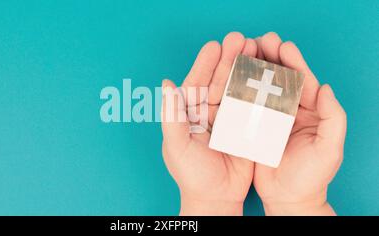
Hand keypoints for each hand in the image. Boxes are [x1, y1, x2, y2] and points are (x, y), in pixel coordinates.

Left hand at [161, 32, 257, 214]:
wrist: (216, 198)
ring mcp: (229, 119)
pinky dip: (261, 90)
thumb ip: (172, 116)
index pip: (197, 83)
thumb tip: (167, 84)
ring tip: (256, 48)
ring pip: (238, 89)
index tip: (215, 46)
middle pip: (220, 81)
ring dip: (246, 69)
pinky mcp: (247, 128)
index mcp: (190, 114)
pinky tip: (269, 74)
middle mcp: (210, 112)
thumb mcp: (176, 145)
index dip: (205, 64)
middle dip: (229, 60)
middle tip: (240, 39)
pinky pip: (254, 106)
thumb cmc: (191, 174)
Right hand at [253, 32, 346, 214]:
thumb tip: (325, 88)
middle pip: (280, 80)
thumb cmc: (312, 176)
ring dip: (253, 69)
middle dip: (271, 58)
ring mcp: (270, 119)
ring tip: (244, 51)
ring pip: (261, 88)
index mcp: (309, 112)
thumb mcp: (330, 149)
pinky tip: (230, 77)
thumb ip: (333, 118)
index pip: (302, 82)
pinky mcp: (253, 128)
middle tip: (260, 40)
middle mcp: (289, 111)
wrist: (289, 198)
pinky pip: (246, 106)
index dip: (294, 63)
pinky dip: (239, 91)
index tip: (283, 46)